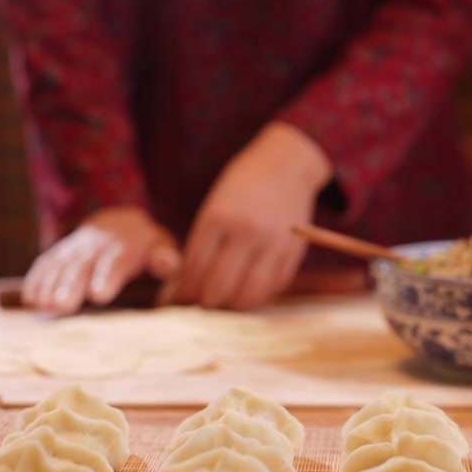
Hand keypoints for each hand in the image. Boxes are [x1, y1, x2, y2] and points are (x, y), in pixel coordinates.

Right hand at [23, 207, 179, 314]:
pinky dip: (37, 278)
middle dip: (70, 285)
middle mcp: (96, 246)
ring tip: (42, 305)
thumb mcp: (161, 246)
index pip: (115, 261)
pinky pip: (46, 262)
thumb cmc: (145, 245)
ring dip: (49, 284)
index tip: (99, 295)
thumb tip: (168, 262)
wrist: (119, 221)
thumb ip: (165, 257)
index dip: (107, 277)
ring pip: (61, 264)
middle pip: (82, 265)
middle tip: (60, 306)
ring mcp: (76, 248)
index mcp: (124, 247)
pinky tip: (30, 298)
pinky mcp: (60, 252)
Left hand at [177, 122, 332, 310]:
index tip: (177, 301)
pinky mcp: (294, 251)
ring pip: (249, 295)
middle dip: (205, 304)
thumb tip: (187, 285)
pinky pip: (274, 288)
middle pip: (219, 288)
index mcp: (219, 217)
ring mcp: (273, 243)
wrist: (286, 164)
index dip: (183, 292)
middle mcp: (247, 231)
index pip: (194, 270)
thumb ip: (202, 243)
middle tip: (199, 306)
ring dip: (233, 306)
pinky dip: (259, 296)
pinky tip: (248, 292)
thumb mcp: (214, 206)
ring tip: (224, 303)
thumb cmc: (242, 185)